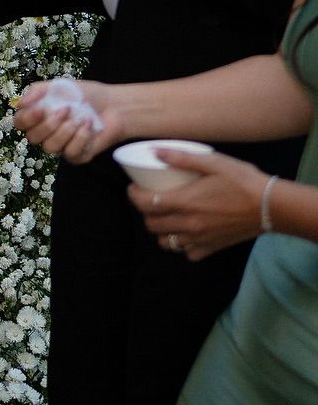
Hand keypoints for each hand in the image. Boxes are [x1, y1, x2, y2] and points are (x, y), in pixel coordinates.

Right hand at [14, 76, 128, 162]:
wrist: (113, 105)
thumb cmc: (84, 94)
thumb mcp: (59, 85)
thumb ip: (37, 90)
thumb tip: (20, 103)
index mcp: (39, 115)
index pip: (20, 123)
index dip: (26, 119)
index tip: (40, 110)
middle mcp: (47, 133)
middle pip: (33, 138)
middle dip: (50, 124)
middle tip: (66, 110)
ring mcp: (61, 146)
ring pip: (50, 147)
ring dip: (66, 131)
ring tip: (79, 118)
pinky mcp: (77, 156)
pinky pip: (70, 152)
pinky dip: (81, 137)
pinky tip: (88, 125)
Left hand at [132, 150, 269, 259]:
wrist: (270, 206)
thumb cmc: (241, 180)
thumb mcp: (211, 161)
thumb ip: (181, 157)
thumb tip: (154, 151)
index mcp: (185, 203)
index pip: (146, 204)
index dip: (133, 196)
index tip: (133, 187)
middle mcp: (190, 225)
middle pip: (152, 225)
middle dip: (144, 212)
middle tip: (149, 198)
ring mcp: (201, 239)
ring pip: (167, 243)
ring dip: (160, 230)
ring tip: (165, 215)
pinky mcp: (213, 248)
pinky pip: (188, 253)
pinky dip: (181, 245)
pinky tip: (185, 231)